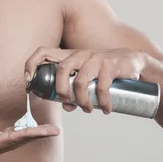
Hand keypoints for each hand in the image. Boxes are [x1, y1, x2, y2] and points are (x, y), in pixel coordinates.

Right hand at [0, 125, 59, 161]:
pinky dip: (22, 131)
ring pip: (17, 139)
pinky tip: (29, 127)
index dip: (28, 134)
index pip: (11, 140)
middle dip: (38, 135)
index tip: (43, 132)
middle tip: (56, 130)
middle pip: (20, 140)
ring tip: (48, 129)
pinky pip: (11, 136)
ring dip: (33, 133)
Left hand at [24, 47, 148, 113]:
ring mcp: (95, 58)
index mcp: (70, 56)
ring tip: (88, 109)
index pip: (44, 52)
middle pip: (61, 69)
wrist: (134, 62)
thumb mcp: (87, 77)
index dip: (32, 64)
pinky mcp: (110, 64)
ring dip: (82, 100)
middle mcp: (81, 54)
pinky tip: (106, 109)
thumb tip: (67, 106)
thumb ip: (75, 90)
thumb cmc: (105, 71)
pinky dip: (102, 102)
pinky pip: (101, 87)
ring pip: (80, 81)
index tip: (28, 80)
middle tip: (68, 103)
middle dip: (60, 90)